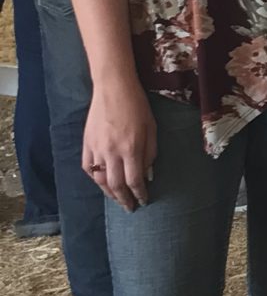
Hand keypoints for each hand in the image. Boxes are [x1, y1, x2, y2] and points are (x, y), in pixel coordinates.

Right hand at [82, 78, 156, 210]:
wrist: (113, 87)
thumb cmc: (137, 106)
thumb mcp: (152, 129)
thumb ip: (150, 154)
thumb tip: (147, 175)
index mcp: (131, 149)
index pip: (135, 181)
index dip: (139, 194)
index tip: (144, 201)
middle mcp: (112, 152)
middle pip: (116, 185)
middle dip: (124, 199)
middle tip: (130, 207)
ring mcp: (97, 148)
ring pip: (99, 179)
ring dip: (108, 193)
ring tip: (117, 199)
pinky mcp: (86, 143)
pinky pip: (87, 167)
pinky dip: (95, 178)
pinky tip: (102, 182)